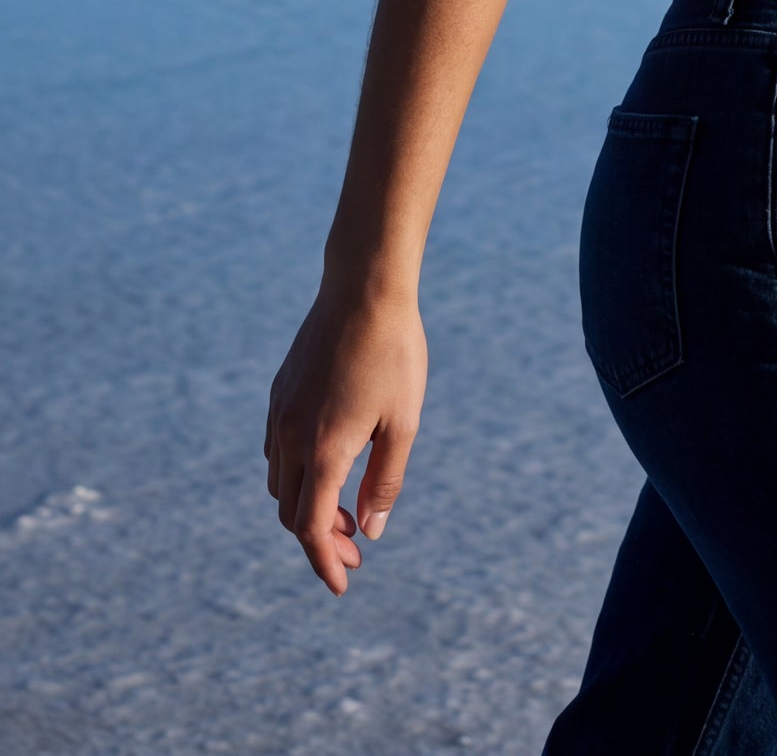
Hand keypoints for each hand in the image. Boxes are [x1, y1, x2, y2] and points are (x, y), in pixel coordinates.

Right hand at [263, 281, 428, 592]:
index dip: (325, 563)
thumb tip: (371, 531)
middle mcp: (290, 436)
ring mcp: (280, 412)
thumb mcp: (403, 422)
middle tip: (356, 551)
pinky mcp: (279, 392)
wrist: (364, 288)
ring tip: (346, 512)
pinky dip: (296, 475)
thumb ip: (385, 481)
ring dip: (306, 507)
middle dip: (320, 541)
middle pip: (291, 511)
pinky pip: (277, 450)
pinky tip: (328, 468)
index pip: (311, 529)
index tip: (343, 585)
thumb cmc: (394, 353)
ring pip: (280, 482)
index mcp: (323, 450)